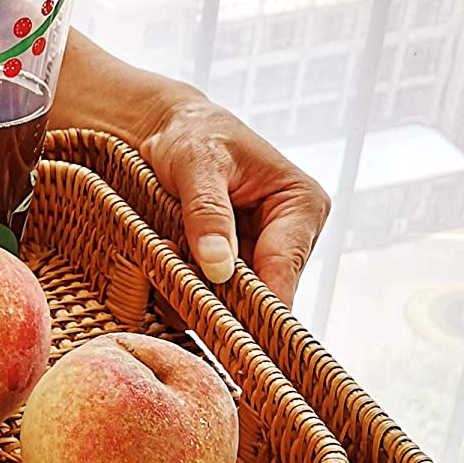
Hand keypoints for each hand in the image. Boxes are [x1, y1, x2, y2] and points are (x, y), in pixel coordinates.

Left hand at [139, 94, 330, 304]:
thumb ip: (207, 212)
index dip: (261, 303)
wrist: (168, 131)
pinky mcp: (233, 265)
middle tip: (174, 285)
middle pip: (262, 292)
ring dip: (195, 292)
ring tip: (163, 260)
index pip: (285, 266)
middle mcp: (290, 236)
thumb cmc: (192, 135)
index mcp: (301, 205)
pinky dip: (184, 288)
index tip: (235, 332)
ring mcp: (260, 254)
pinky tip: (162, 266)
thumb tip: (218, 266)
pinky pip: (212, 294)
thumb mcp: (197, 164)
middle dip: (219, 296)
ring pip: (234, 300)